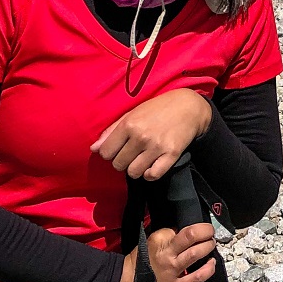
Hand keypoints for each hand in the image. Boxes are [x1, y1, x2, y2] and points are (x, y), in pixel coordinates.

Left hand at [91, 88, 212, 179]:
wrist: (188, 106)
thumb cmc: (158, 108)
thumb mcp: (133, 113)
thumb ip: (112, 130)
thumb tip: (94, 149)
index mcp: (129, 124)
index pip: (106, 153)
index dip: (111, 153)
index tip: (120, 148)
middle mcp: (141, 136)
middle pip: (118, 165)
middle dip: (124, 161)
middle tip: (133, 152)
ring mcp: (156, 146)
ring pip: (133, 173)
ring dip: (136, 168)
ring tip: (143, 158)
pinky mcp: (171, 154)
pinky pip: (152, 175)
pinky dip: (150, 174)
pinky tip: (153, 164)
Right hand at [109, 223, 216, 281]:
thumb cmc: (140, 262)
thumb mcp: (151, 240)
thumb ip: (168, 235)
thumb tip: (184, 232)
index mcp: (159, 240)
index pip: (181, 228)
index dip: (190, 227)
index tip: (194, 230)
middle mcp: (167, 254)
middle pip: (191, 236)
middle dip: (206, 231)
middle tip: (210, 232)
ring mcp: (172, 271)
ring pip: (196, 254)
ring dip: (208, 247)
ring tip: (211, 244)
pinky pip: (196, 277)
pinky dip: (208, 269)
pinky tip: (212, 263)